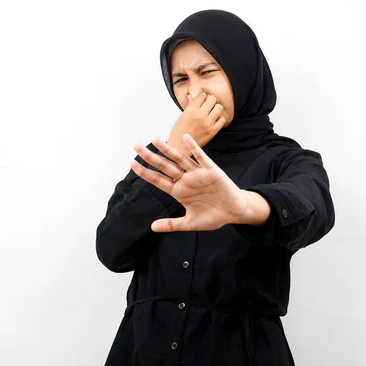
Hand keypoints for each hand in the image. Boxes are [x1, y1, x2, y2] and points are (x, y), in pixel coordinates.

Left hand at [131, 134, 248, 231]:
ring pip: (179, 159)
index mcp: (178, 191)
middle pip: (164, 166)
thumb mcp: (190, 223)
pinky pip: (201, 157)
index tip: (132, 163)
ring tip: (155, 139)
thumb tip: (152, 227)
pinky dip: (194, 148)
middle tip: (136, 146)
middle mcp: (185, 180)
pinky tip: (185, 138)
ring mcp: (197, 173)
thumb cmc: (213, 216)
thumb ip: (172, 224)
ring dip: (167, 149)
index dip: (145, 172)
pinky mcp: (211, 170)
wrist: (234, 212)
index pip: (158, 179)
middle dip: (150, 156)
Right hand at [167, 93, 226, 156]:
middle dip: (210, 101)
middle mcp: (200, 115)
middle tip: (207, 106)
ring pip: (219, 107)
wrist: (179, 147)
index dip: (202, 97)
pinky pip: (222, 119)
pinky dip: (219, 118)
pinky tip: (214, 120)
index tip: (201, 101)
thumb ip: (189, 105)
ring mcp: (207, 123)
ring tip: (212, 112)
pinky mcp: (212, 131)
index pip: (202, 95)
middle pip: (212, 99)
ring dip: (216, 108)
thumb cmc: (179, 132)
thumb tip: (192, 96)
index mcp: (190, 110)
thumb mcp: (182, 116)